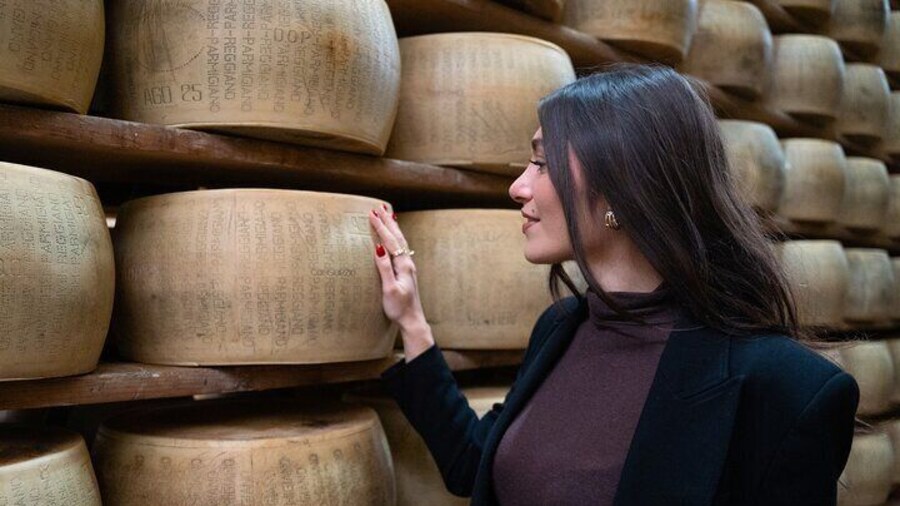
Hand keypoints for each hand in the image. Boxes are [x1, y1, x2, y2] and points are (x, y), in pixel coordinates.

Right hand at [369, 205, 427, 331]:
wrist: (412, 320)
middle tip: (379, 206)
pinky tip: (393, 236)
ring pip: (400, 241)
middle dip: (388, 221)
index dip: (381, 227)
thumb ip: (384, 268)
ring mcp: (407, 266)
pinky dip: (395, 237)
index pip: (390, 241)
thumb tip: (378, 248)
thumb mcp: (389, 289)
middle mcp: (407, 263)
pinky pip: (400, 248)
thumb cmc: (399, 308)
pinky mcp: (406, 271)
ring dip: (393, 227)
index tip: (372, 214)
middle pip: (397, 237)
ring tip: (388, 214)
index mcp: (403, 265)